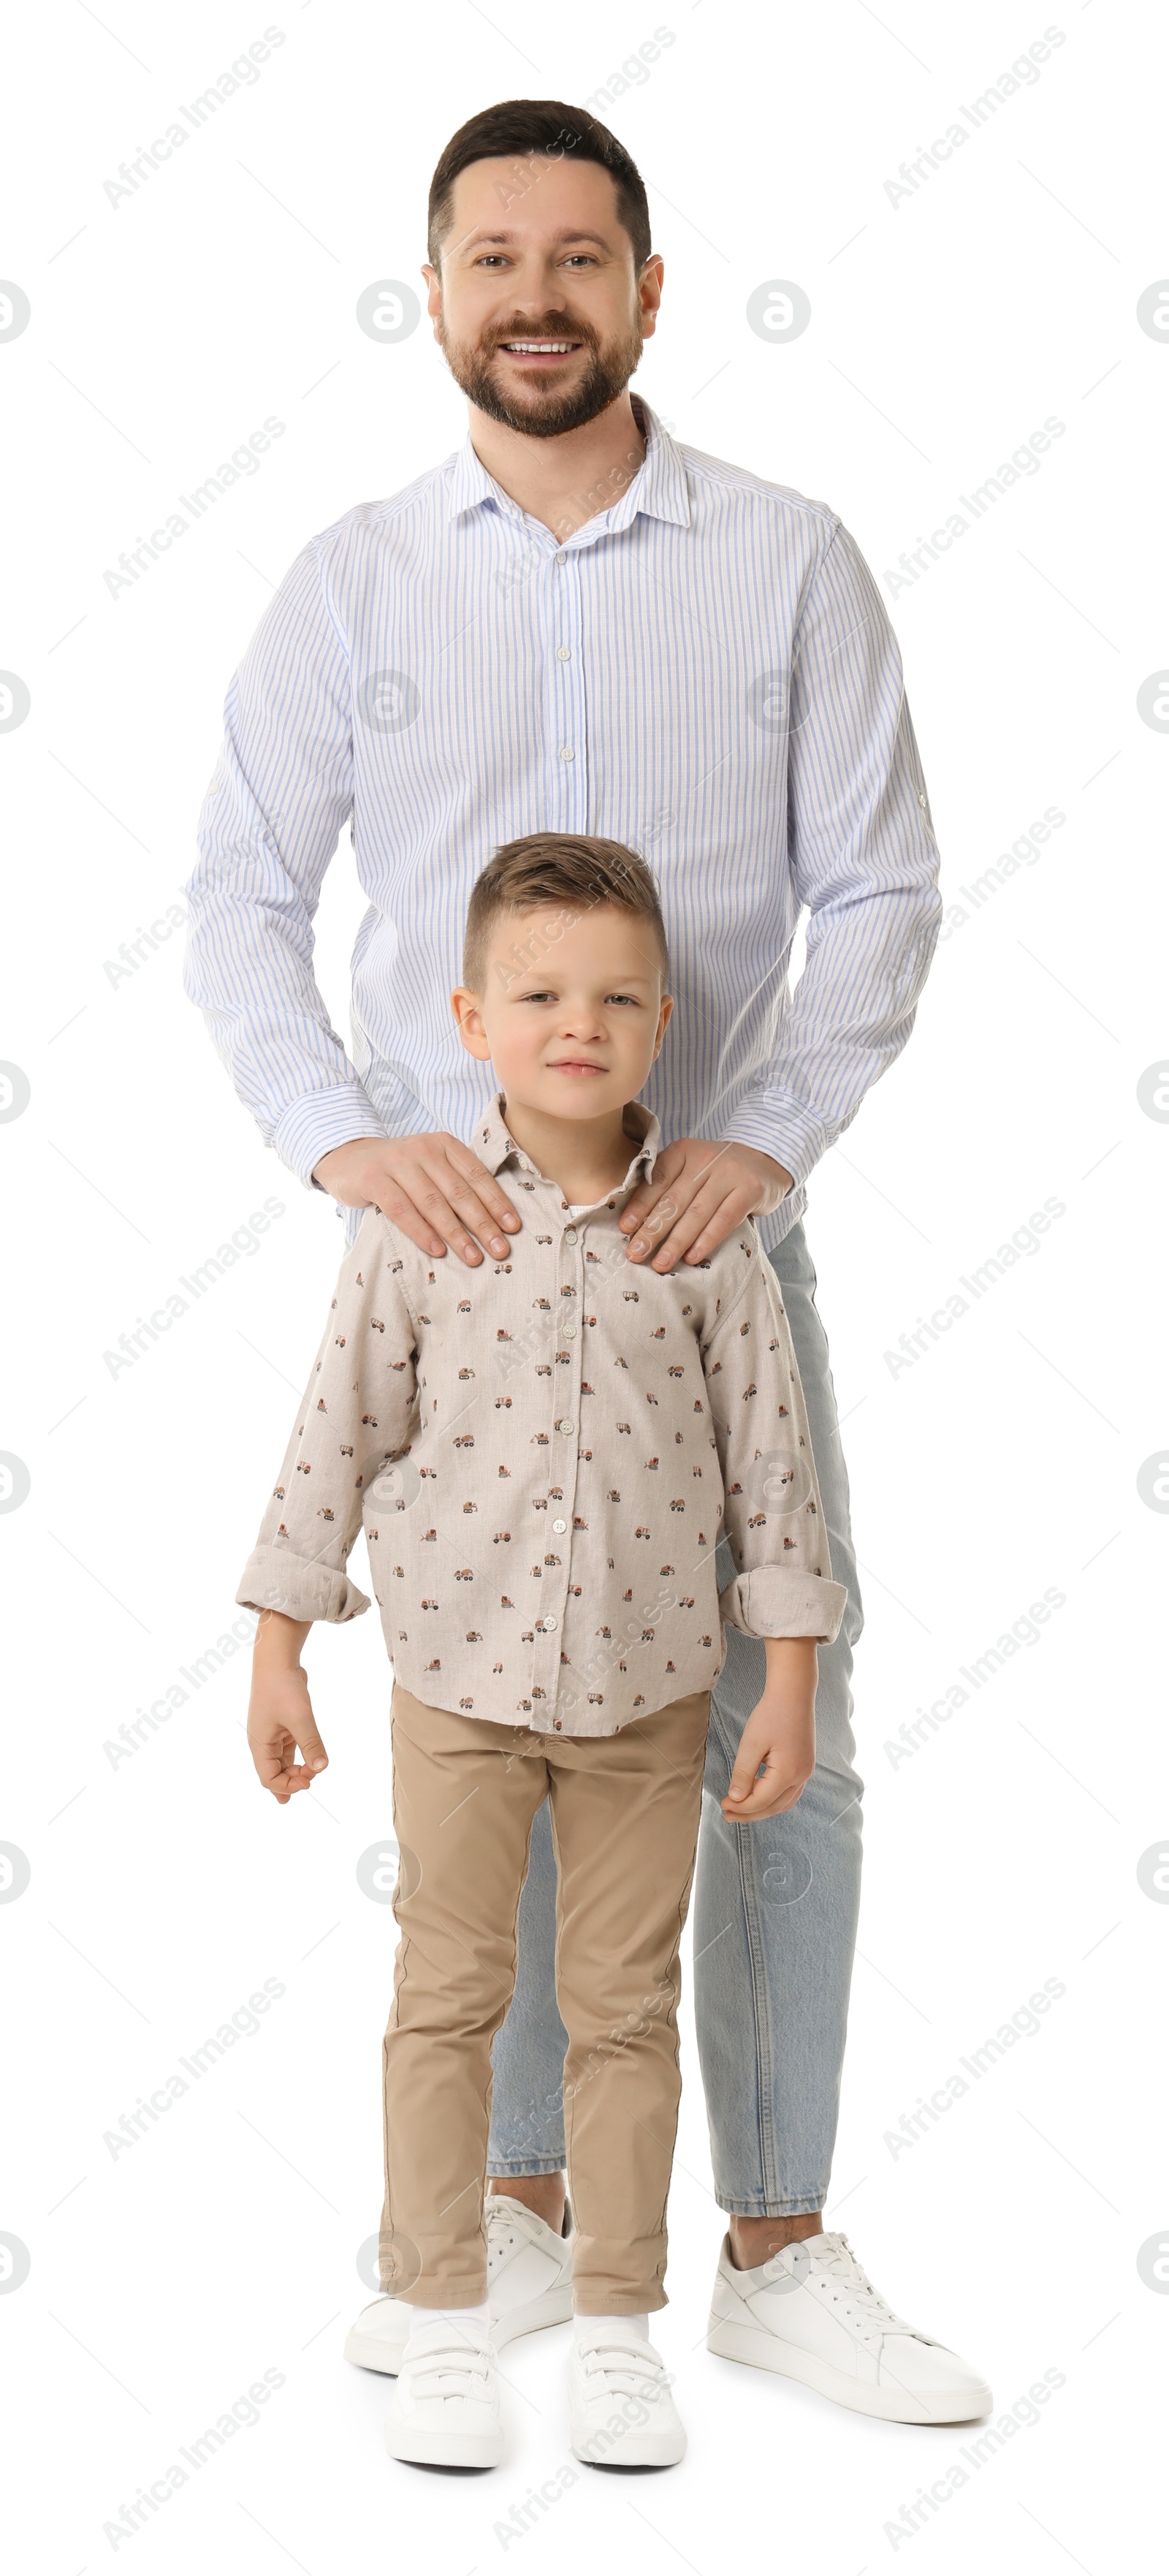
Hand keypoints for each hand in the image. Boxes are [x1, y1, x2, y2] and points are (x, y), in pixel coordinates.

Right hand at [247, 1609, 327, 1803]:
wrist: (277, 1660)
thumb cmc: (283, 1688)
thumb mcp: (300, 1718)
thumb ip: (311, 1744)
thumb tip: (321, 1768)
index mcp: (260, 1744)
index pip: (268, 1778)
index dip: (287, 1785)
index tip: (308, 1780)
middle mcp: (263, 1742)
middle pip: (274, 1772)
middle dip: (291, 1780)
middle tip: (311, 1781)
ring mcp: (272, 1733)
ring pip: (282, 1761)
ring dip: (296, 1771)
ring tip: (309, 1779)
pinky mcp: (283, 1724)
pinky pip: (289, 1748)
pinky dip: (299, 1757)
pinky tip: (309, 1763)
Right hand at [312, 1132, 522, 1265]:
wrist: (350, 1158)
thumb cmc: (400, 1169)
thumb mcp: (431, 1165)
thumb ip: (456, 1181)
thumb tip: (494, 1219)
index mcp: (444, 1144)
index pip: (477, 1176)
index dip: (497, 1203)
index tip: (513, 1228)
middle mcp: (424, 1149)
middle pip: (459, 1192)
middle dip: (483, 1224)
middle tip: (500, 1250)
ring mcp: (397, 1163)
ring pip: (433, 1203)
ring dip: (456, 1234)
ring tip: (473, 1258)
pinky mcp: (374, 1179)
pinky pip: (402, 1210)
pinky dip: (421, 1232)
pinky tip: (437, 1251)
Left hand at [618, 1137, 792, 1270]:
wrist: (764, 1161)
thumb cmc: (717, 1172)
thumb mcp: (690, 1168)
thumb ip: (667, 1186)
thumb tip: (634, 1225)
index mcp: (682, 1151)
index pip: (656, 1180)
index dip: (639, 1206)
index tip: (625, 1230)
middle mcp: (704, 1158)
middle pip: (673, 1200)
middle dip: (652, 1230)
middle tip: (636, 1254)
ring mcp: (729, 1173)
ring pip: (696, 1213)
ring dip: (675, 1242)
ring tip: (660, 1264)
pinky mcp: (750, 1189)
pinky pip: (724, 1219)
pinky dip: (707, 1240)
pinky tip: (692, 1257)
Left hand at [720, 1638, 816, 1821]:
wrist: (794, 1693)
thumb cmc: (771, 1714)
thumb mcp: (751, 1744)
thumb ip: (743, 1773)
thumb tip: (736, 1799)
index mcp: (788, 1772)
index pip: (761, 1801)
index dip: (740, 1807)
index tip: (722, 1805)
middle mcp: (801, 1776)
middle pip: (773, 1807)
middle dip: (750, 1813)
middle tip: (728, 1814)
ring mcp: (806, 1771)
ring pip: (784, 1802)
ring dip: (763, 1809)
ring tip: (741, 1809)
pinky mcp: (805, 1765)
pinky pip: (790, 1792)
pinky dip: (774, 1799)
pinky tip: (759, 1795)